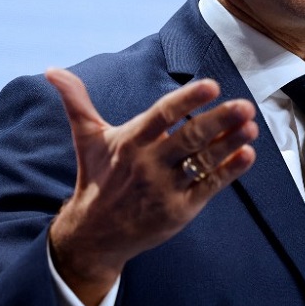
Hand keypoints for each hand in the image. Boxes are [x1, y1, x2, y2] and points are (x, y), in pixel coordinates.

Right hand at [46, 67, 257, 305]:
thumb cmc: (97, 178)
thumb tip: (52, 70)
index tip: (211, 85)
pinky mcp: (180, 210)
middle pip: (189, 138)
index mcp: (131, 142)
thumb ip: (77, 102)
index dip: (187, 100)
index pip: (162, 116)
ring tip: (252, 126)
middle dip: (219, 120)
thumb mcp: (88, 139)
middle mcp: (148, 164)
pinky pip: (209, 187)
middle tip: (244, 105)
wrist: (94, 235)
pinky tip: (247, 155)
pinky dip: (230, 172)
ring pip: (203, 162)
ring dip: (229, 144)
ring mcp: (165, 188)